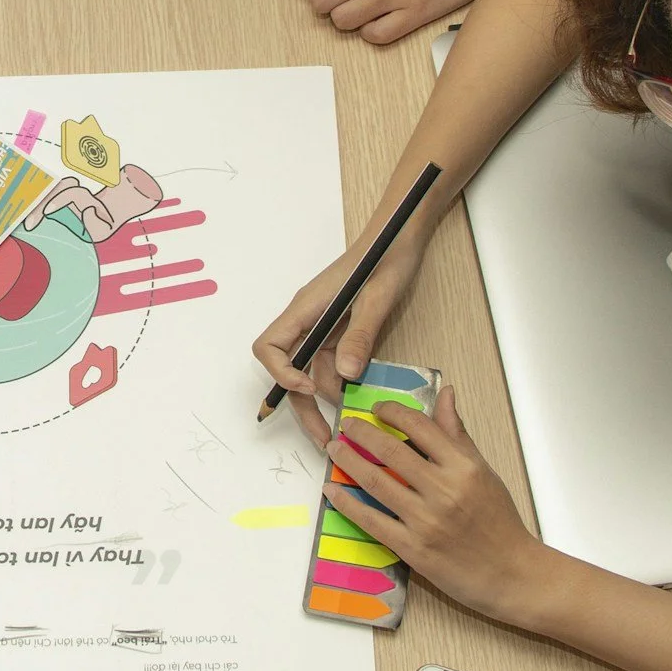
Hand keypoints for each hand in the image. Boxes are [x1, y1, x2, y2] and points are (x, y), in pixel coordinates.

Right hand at [251, 236, 425, 443]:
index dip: (282, 373)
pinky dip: (344, 383)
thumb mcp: (377, 299)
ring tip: (352, 421)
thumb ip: (360, 337)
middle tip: (324, 436)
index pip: (269, 346)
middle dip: (303, 404)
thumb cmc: (386, 255)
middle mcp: (308, 319)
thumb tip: (345, 376)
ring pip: (313, 371)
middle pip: (289, 368)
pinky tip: (361, 398)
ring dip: (328, 397)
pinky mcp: (341, 331)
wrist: (402, 235)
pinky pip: (333, 364)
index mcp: (306, 308)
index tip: (308, 388)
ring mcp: (324, 326)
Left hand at [322, 390, 555, 623]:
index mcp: (463, 467)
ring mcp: (426, 521)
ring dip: (348, 461)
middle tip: (346, 425)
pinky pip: (372, 520)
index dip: (393, 412)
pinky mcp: (413, 549)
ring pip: (376, 482)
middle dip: (362, 433)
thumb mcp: (484, 472)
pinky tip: (332, 490)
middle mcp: (444, 490)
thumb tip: (445, 394)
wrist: (512, 573)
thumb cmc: (500, 522)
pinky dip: (348, 503)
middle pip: (391, 451)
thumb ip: (458, 435)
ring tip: (334, 449)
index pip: (420, 426)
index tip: (377, 408)